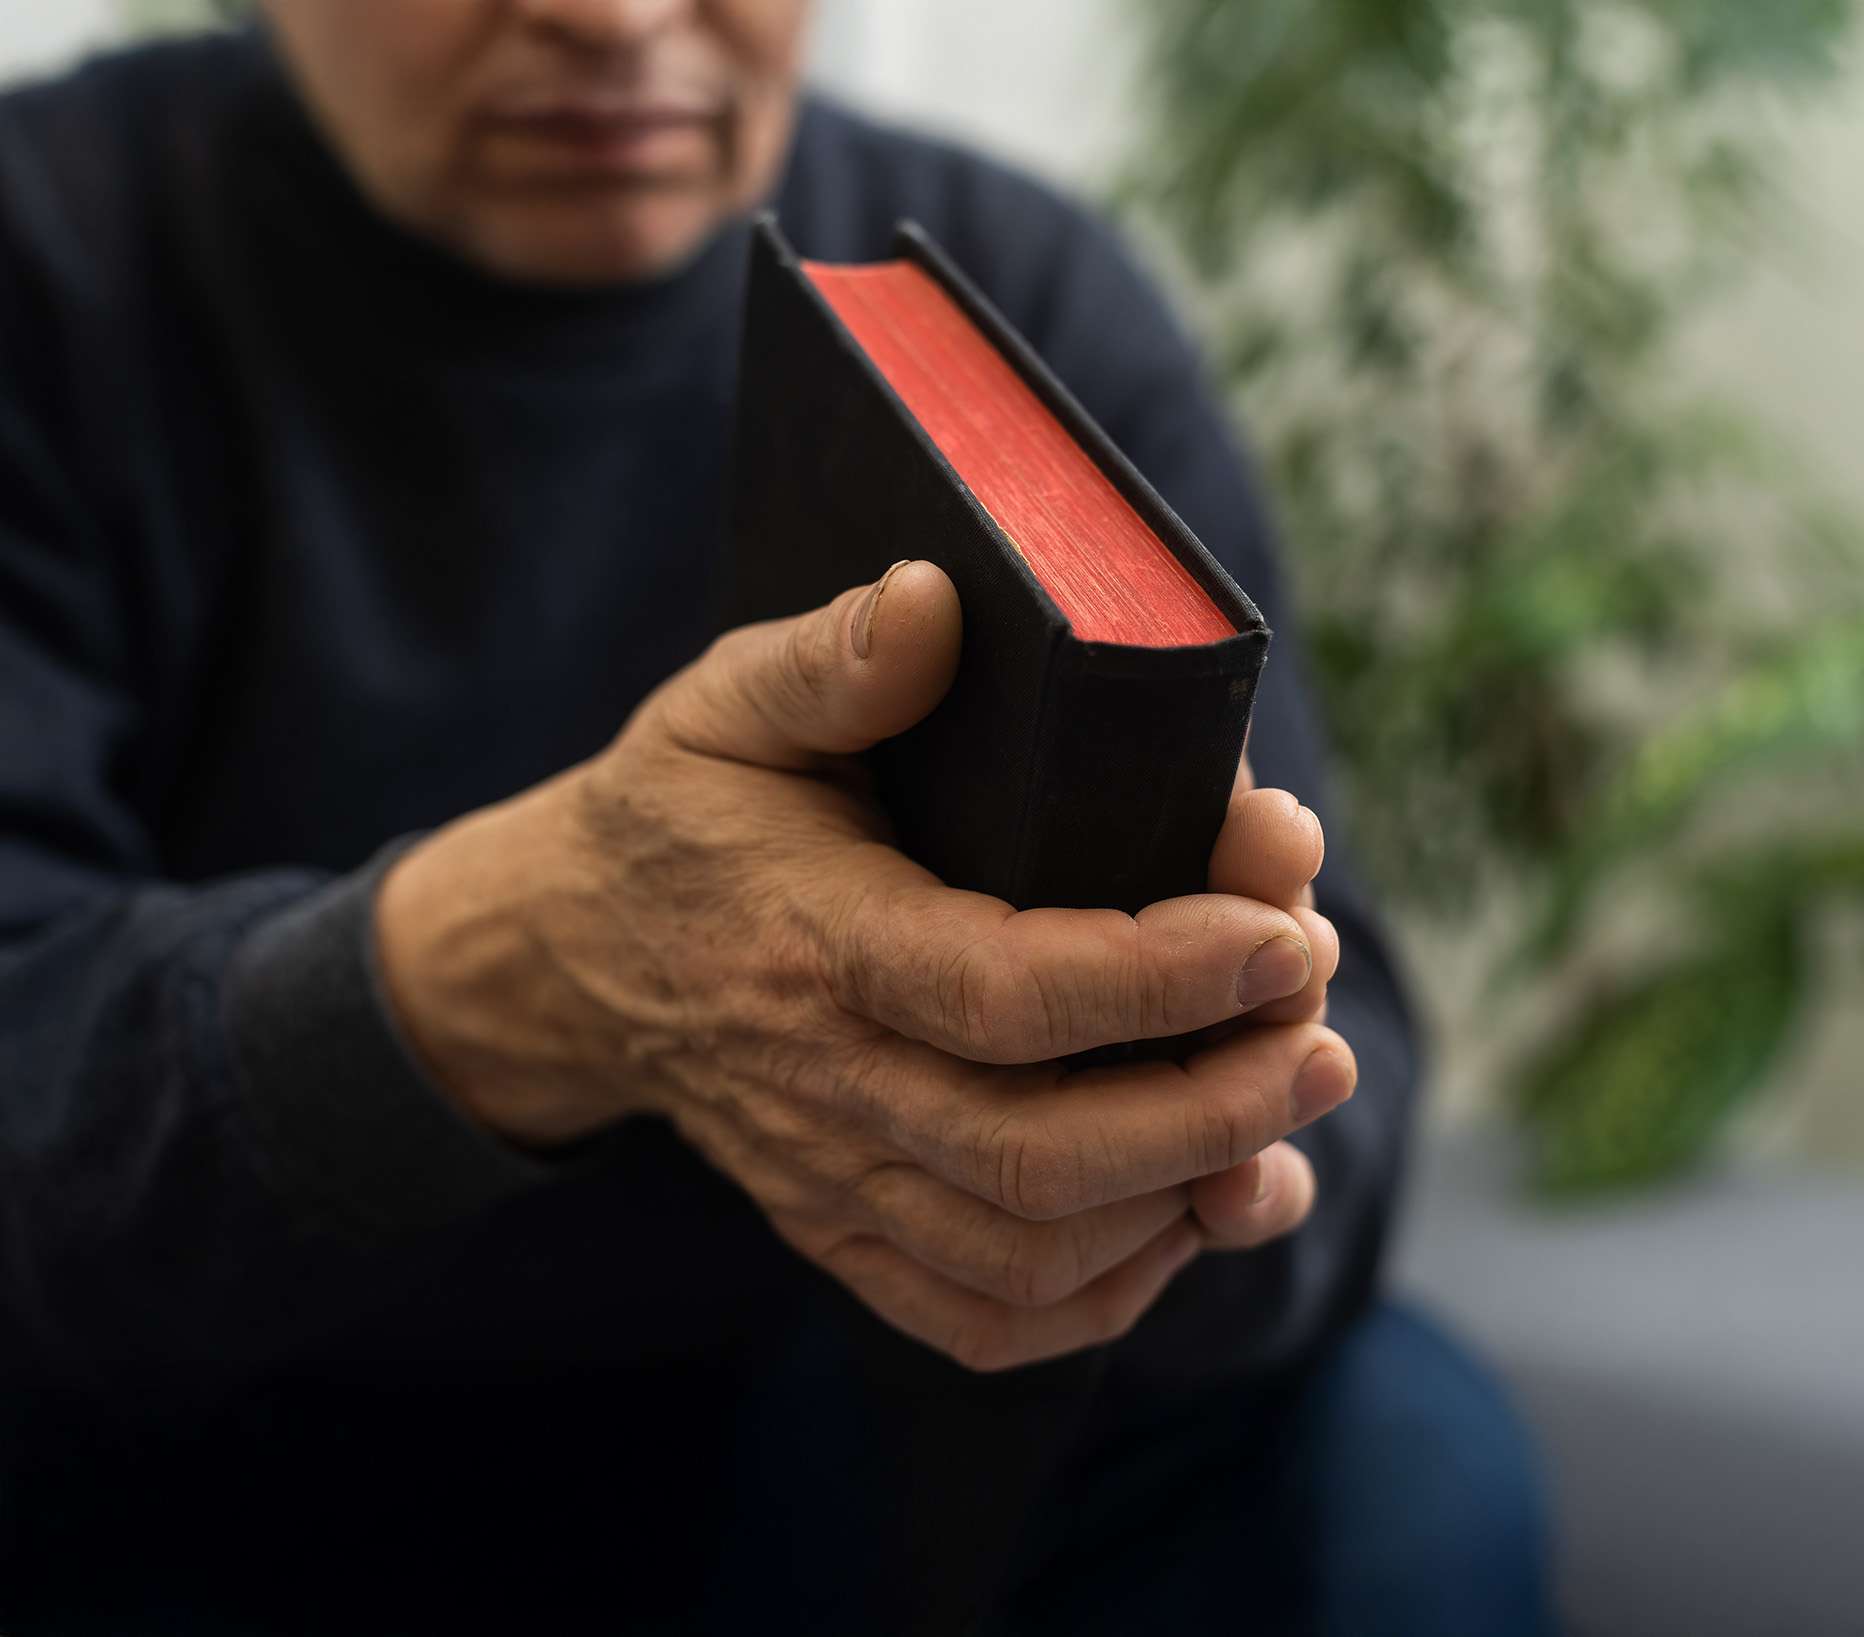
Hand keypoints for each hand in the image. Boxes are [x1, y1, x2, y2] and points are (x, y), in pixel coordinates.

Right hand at [375, 561, 1355, 1369]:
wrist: (571, 959)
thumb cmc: (681, 816)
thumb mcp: (728, 704)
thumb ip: (832, 659)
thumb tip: (941, 600)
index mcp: (814, 942)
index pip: (1004, 992)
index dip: (1161, 976)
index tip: (1283, 928)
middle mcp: (824, 1085)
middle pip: (1039, 1155)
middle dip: (1214, 1107)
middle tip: (1321, 1038)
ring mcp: (829, 1177)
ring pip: (1027, 1253)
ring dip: (1183, 1203)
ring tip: (1284, 1115)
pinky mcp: (839, 1229)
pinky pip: (979, 1317)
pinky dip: (1105, 1294)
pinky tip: (1183, 1212)